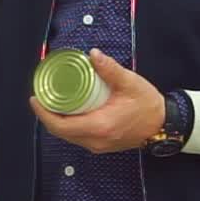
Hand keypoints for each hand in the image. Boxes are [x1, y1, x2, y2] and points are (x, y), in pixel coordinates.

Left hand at [29, 48, 165, 153]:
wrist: (164, 124)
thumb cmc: (147, 104)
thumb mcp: (129, 83)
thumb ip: (110, 69)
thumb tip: (92, 54)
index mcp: (99, 126)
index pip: (61, 126)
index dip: (43, 113)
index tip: (35, 98)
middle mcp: (95, 140)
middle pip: (60, 132)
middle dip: (47, 115)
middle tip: (41, 96)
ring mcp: (98, 145)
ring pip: (68, 136)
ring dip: (57, 120)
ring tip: (51, 101)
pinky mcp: (101, 145)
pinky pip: (77, 136)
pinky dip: (68, 125)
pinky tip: (67, 110)